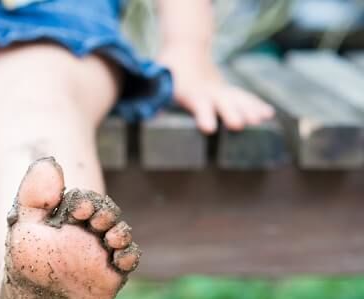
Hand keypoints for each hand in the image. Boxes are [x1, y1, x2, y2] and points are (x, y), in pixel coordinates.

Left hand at [158, 47, 273, 133]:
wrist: (185, 49)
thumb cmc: (168, 71)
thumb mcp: (157, 81)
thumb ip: (155, 98)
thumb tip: (149, 113)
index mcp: (190, 92)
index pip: (197, 104)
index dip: (204, 115)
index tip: (209, 128)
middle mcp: (208, 91)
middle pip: (222, 102)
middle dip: (231, 113)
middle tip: (239, 125)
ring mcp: (220, 90)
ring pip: (238, 98)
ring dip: (250, 109)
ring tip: (262, 120)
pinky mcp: (227, 91)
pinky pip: (245, 97)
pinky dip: (257, 104)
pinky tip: (269, 114)